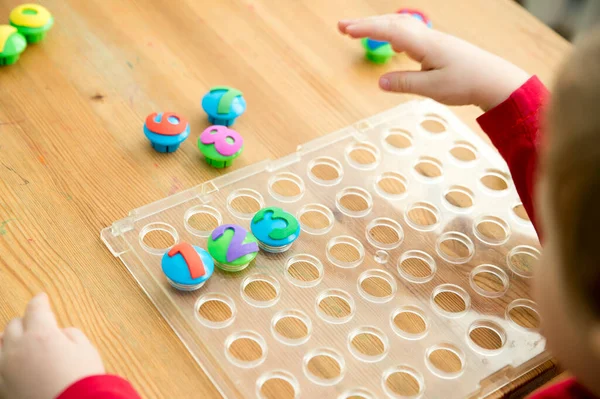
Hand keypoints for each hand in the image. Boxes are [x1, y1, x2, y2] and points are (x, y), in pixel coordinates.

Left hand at [0, 293, 104, 398]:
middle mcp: (18, 349)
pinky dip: (6, 360)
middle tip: (37, 323)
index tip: (42, 298)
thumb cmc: (82, 381)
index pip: (35, 308)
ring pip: (0, 344)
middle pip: (14, 324)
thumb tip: (61, 334)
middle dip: (26, 321)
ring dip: (10, 339)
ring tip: (20, 341)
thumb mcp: (86, 350)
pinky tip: (14, 362)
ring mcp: (6, 369)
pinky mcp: (3, 387)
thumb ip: (71, 334)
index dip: (40, 300)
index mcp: (41, 334)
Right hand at [339, 14, 530, 109]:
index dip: (366, 29)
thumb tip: (380, 81)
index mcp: (425, 45)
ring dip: (378, 26)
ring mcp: (433, 39)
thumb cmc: (466, 83)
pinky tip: (392, 43)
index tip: (346, 30)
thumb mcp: (432, 89)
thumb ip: (404, 84)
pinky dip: (393, 32)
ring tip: (357, 31)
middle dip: (365, 23)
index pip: (390, 31)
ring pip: (400, 25)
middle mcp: (427, 37)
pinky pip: (409, 33)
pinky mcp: (437, 46)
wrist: (495, 80)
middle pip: (391, 23)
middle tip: (341, 26)